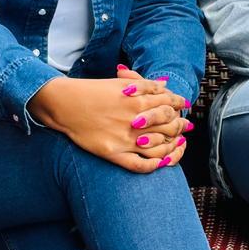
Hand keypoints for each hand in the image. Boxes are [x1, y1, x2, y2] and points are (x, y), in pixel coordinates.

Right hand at [28, 74, 188, 172]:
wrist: (65, 104)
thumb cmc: (93, 91)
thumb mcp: (120, 83)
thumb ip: (145, 85)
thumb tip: (165, 85)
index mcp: (139, 100)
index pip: (170, 105)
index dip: (179, 107)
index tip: (183, 108)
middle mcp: (135, 120)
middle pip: (169, 127)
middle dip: (179, 127)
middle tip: (183, 128)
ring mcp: (125, 138)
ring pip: (159, 148)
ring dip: (171, 148)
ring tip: (175, 146)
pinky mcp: (112, 152)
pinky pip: (138, 165)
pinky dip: (153, 166)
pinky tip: (159, 163)